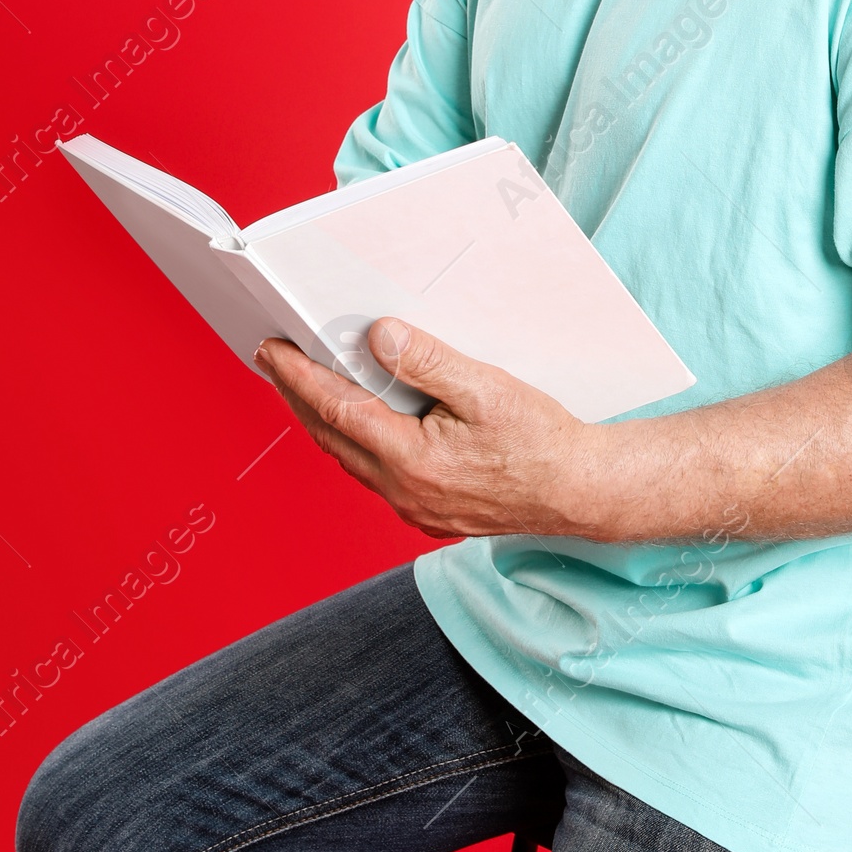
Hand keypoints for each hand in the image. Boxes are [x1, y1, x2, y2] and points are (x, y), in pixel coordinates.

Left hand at [254, 320, 613, 540]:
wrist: (581, 491)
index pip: (335, 409)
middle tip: (274, 361)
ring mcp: (414, 508)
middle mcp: (403, 491)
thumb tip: (377, 337)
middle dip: (298, 397)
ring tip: (306, 387)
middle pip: (331, 437)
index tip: (270, 349)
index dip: (296, 376)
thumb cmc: (541, 441)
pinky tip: (360, 424)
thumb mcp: (486, 389)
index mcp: (410, 460)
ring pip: (350, 459)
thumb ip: (428, 363)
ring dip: (324, 421)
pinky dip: (355, 444)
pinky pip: (375, 475)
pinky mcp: (430, 514)